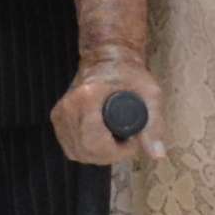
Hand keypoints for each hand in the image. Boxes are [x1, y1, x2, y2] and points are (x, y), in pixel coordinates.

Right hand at [51, 58, 165, 167]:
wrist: (107, 60)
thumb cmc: (130, 75)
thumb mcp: (150, 95)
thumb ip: (154, 125)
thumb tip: (157, 155)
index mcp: (87, 97)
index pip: (95, 143)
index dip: (117, 151)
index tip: (131, 140)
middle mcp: (69, 106)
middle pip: (86, 151)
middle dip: (110, 154)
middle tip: (125, 141)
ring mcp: (60, 114)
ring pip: (77, 153)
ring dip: (99, 154)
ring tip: (114, 138)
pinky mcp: (57, 119)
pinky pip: (71, 148)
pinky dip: (87, 150)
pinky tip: (101, 140)